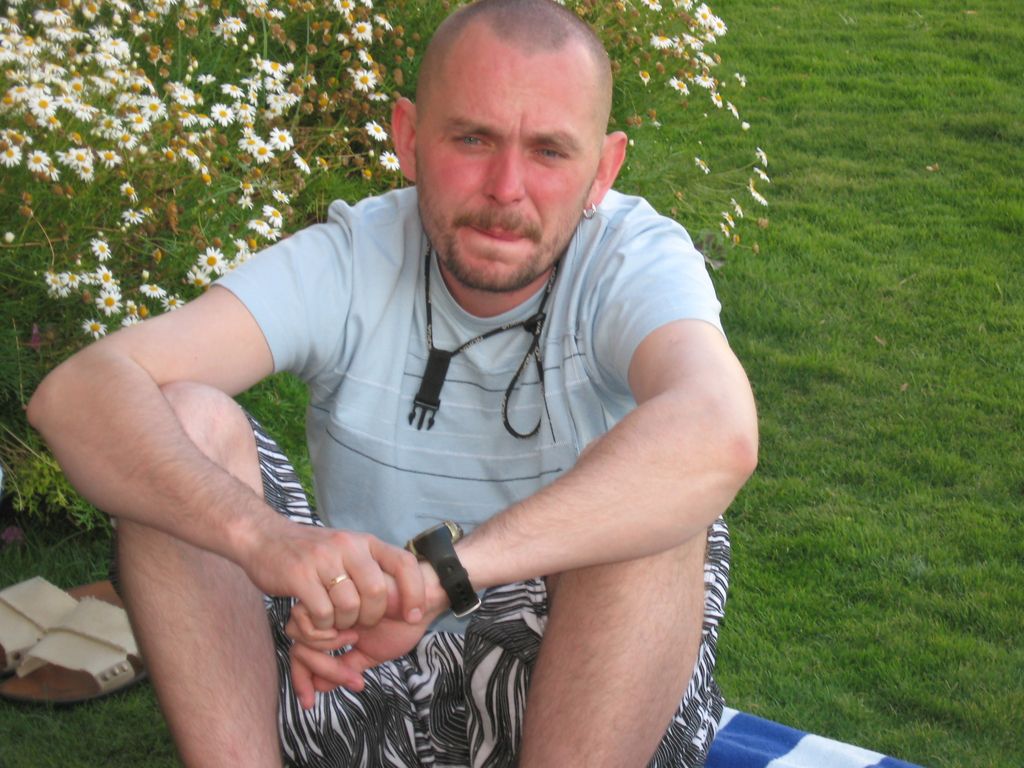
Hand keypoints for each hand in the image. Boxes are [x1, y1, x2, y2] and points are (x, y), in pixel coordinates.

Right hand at [236, 513, 424, 631]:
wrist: (263, 537)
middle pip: (377, 592)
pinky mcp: (300, 577)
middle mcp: (347, 546)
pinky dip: (323, 626)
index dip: (414, 592)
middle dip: (372, 616)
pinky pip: (323, 614)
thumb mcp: (346, 551)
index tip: (414, 615)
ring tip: (335, 620)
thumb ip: (370, 569)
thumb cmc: (310, 552)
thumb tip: (402, 596)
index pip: (404, 563)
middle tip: (360, 623)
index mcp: (364, 541)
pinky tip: (317, 620)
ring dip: (344, 623)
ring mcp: (323, 560)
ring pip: (350, 606)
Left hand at [288, 612, 433, 708]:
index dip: (300, 678)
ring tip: (354, 640)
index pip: (301, 652)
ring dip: (326, 645)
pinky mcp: (336, 587)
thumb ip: (344, 668)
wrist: (423, 603)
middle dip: (319, 666)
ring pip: (300, 629)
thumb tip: (317, 687)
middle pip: (297, 643)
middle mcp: (327, 613)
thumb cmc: (401, 624)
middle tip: (351, 676)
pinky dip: (331, 631)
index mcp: (332, 627)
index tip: (309, 702)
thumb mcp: (370, 654)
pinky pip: (315, 615)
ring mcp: (329, 599)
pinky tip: (356, 631)